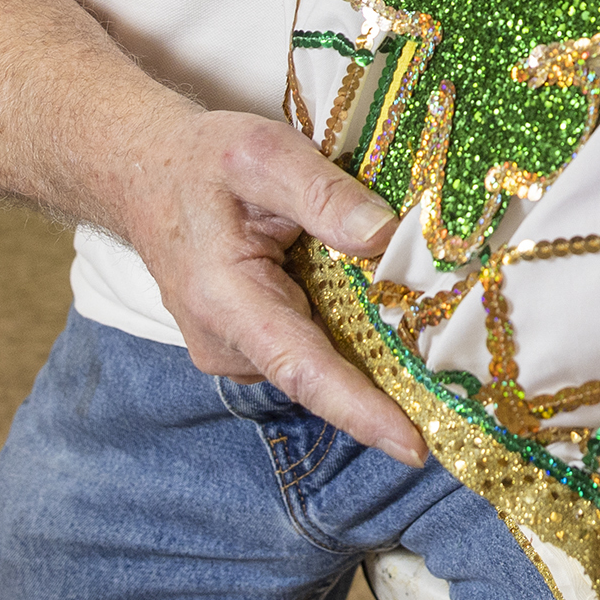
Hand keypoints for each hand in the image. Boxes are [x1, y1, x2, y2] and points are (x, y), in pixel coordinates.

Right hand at [118, 106, 425, 463]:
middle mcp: (225, 343)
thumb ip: (321, 193)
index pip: (303, 370)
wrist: (142, 174)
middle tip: (457, 370)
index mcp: (225, 300)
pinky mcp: (246, 347)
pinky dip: (345, 334)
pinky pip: (308, 350)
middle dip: (387, 376)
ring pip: (318, 362)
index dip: (361, 411)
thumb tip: (382, 236)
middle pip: (322, 374)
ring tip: (416, 312)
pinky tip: (369, 302)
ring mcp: (232, 352)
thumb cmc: (200, 161)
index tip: (415, 446)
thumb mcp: (262, 153)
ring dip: (367, 347)